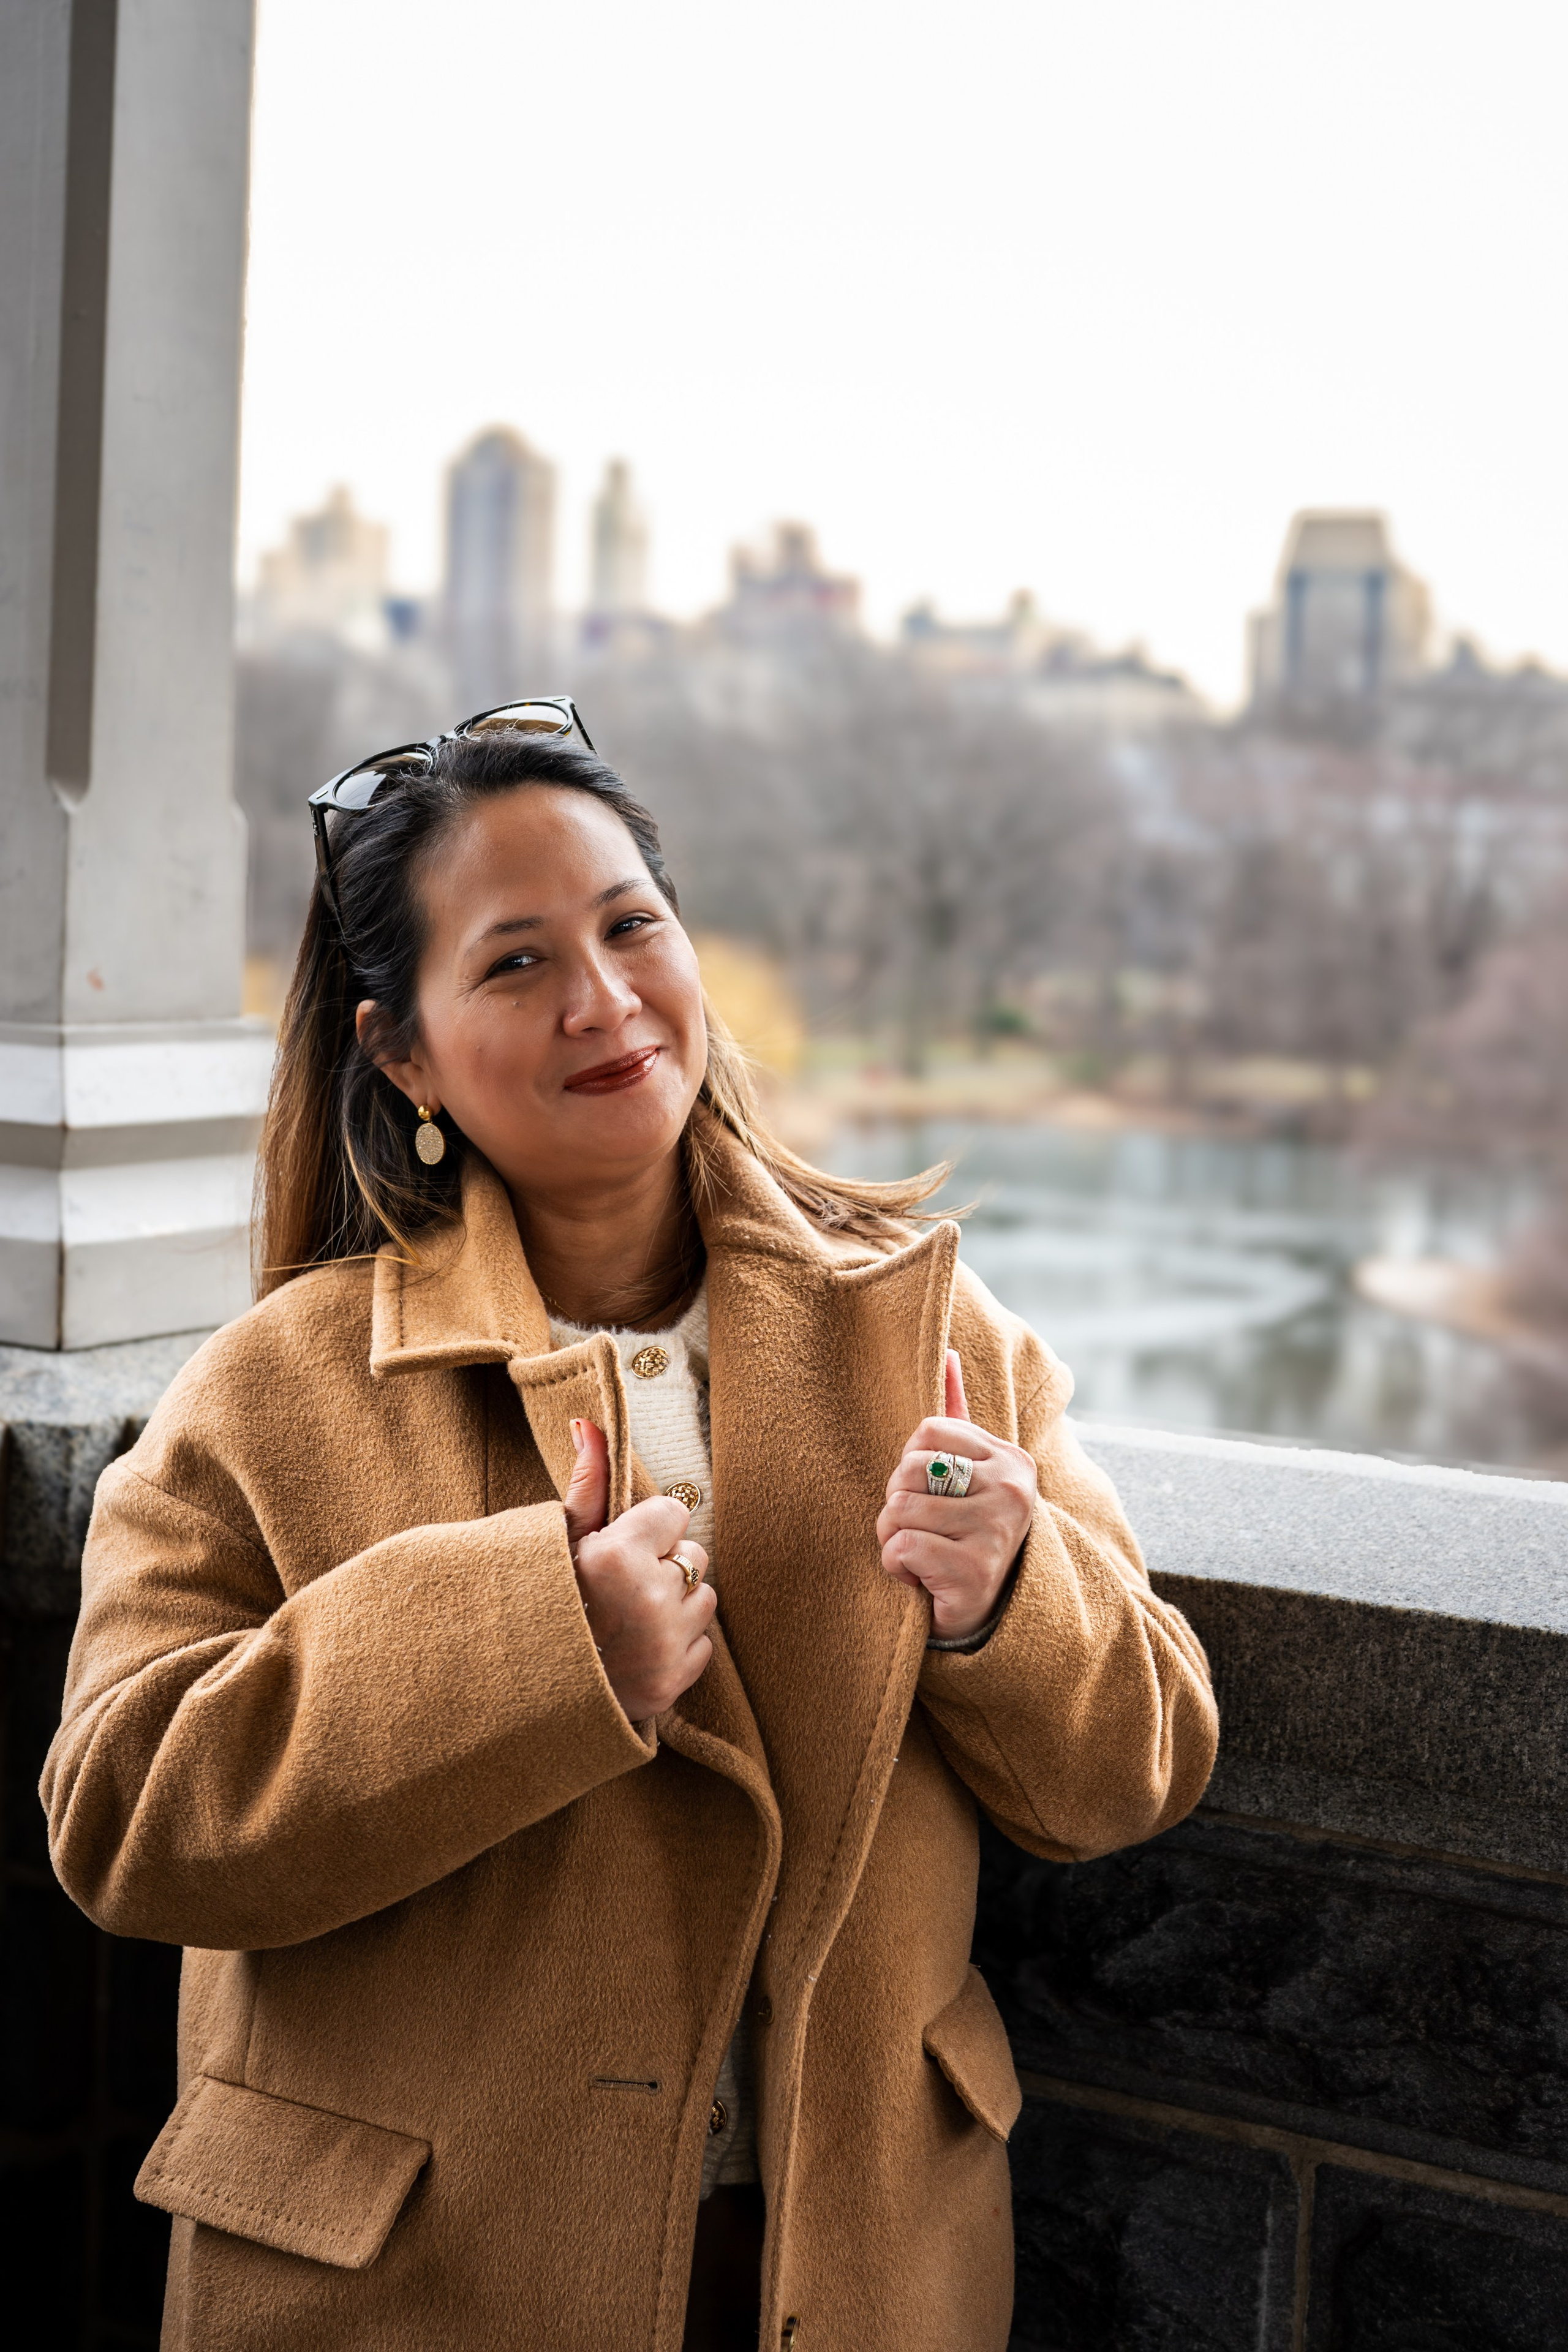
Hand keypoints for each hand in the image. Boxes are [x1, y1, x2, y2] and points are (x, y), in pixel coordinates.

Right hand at [563, 1418, 714, 1719]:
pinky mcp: (673, 1683)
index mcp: (618, 1556)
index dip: (647, 1529)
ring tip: (628, 1618)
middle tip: (619, 1588)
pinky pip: (701, 1646)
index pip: (675, 1512)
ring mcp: (664, 1646)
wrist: (526, 1686)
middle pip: (694, 1554)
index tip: (619, 1548)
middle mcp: (649, 1600)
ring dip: (675, 1605)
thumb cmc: (543, 1599)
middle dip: (664, 1565)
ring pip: (703, 1599)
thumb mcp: (559, 1539)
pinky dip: (676, 1646)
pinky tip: (636, 1649)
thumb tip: (590, 1423)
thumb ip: (588, 1482)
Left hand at [877, 1352, 1036, 1640]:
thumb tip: (946, 1350)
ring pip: (900, 1509)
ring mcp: (996, 1532)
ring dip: (893, 1537)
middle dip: (897, 1502)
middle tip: (920, 1527)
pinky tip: (920, 1578)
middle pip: (909, 1468)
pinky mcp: (974, 1573)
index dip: (910, 1463)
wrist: (984, 1611)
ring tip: (920, 1552)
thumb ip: (957, 1412)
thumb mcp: (967, 1470)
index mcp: (1010, 1459)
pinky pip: (901, 1548)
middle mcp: (1012, 1491)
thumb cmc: (965, 1530)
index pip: (926, 1431)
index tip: (929, 1492)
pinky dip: (896, 1567)